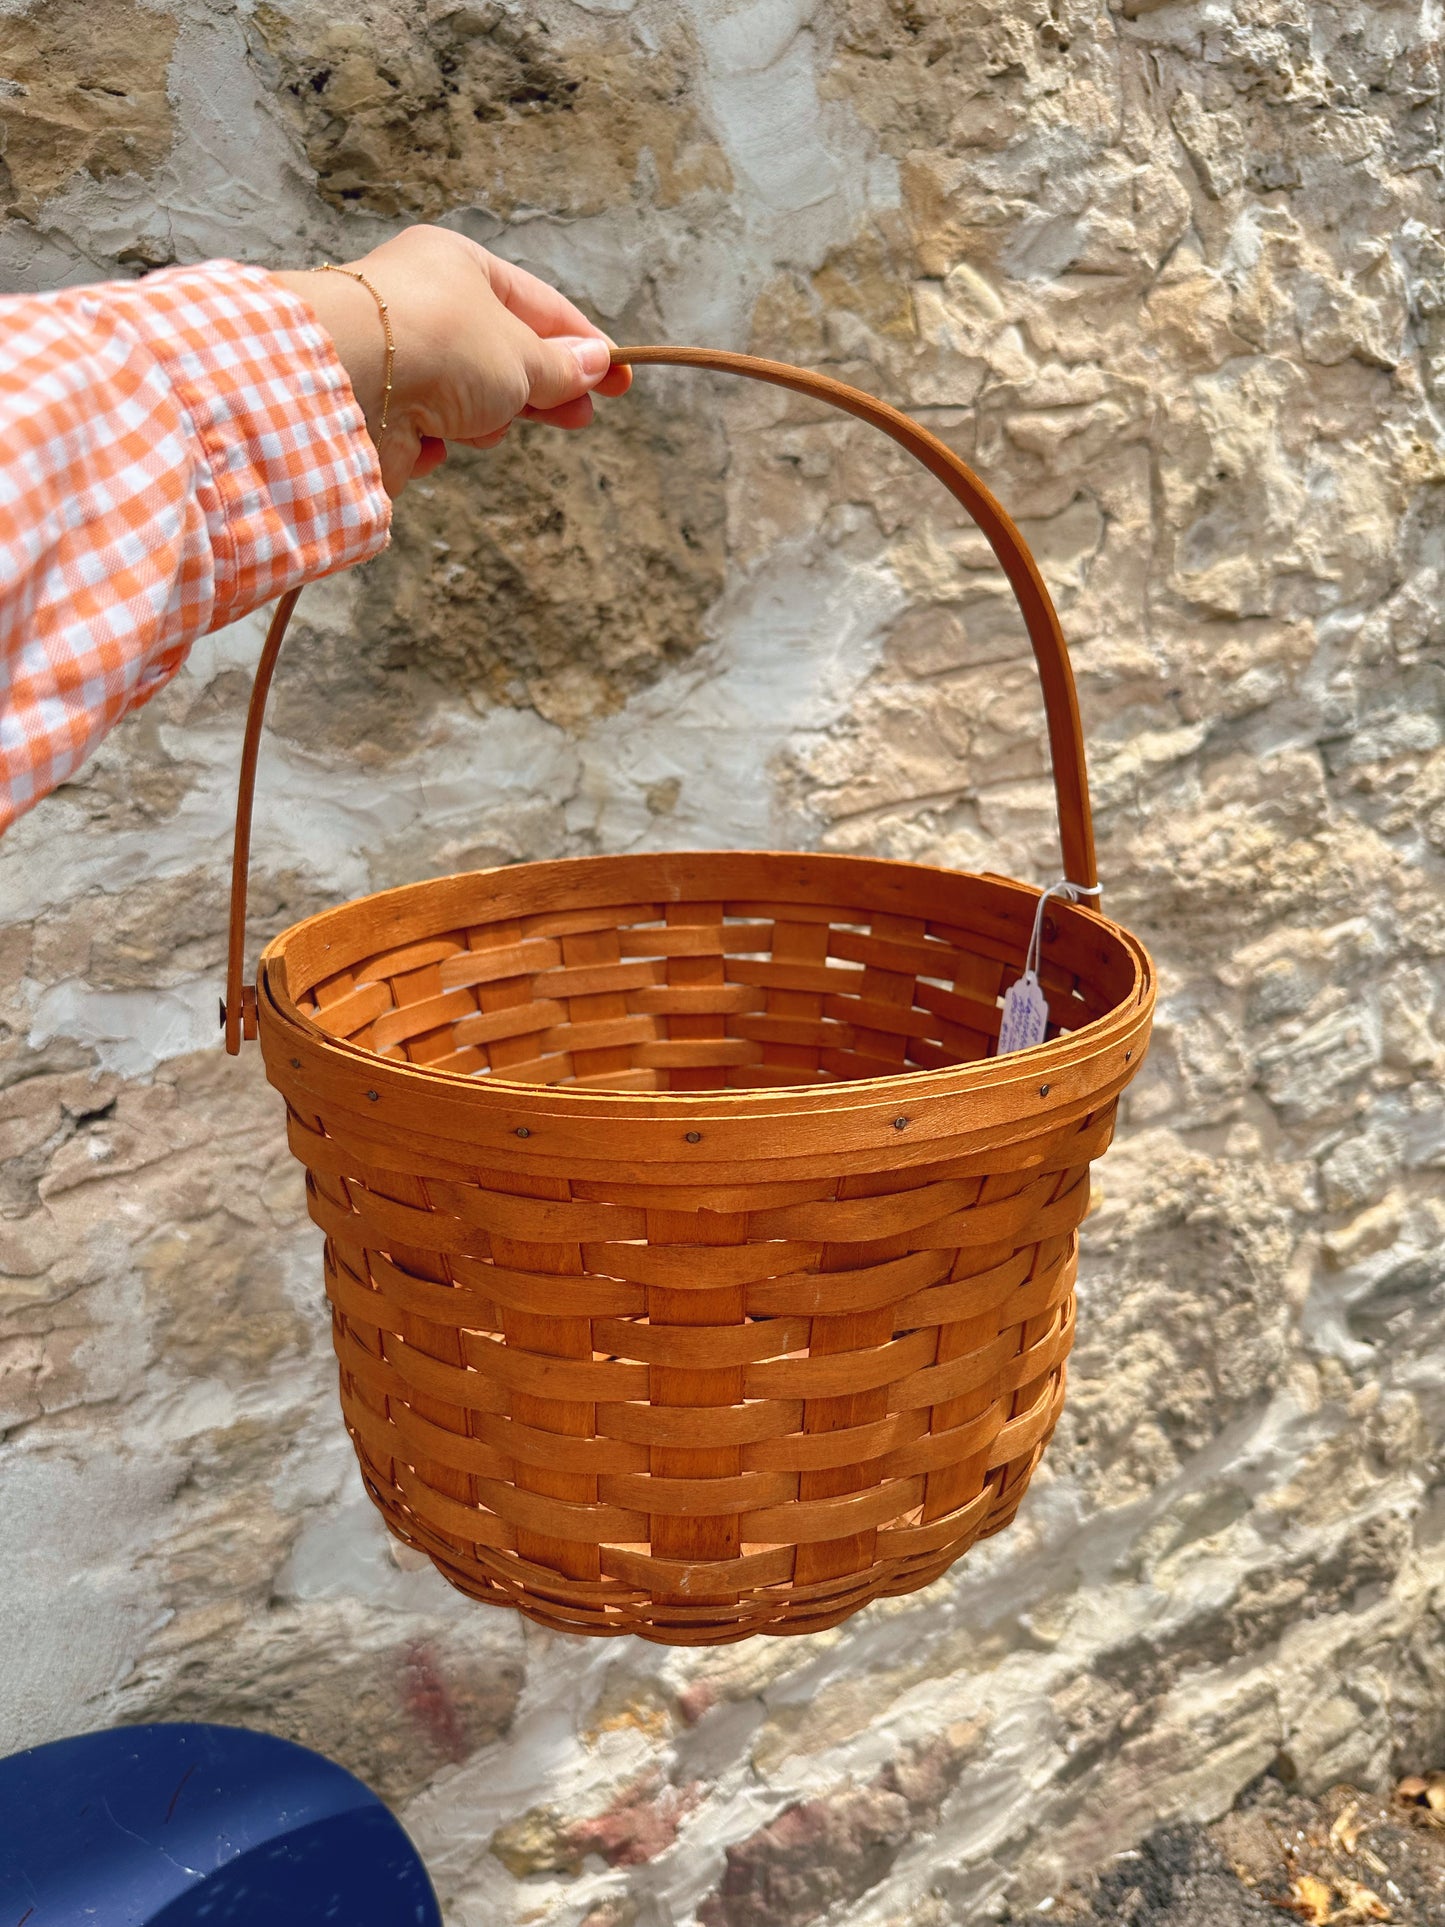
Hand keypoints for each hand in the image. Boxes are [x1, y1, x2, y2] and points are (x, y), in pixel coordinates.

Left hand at [271, 224, 631, 496]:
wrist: (349, 380)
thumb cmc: (443, 345)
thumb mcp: (522, 355)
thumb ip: (559, 366)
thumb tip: (595, 363)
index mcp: (458, 265)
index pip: (536, 304)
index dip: (583, 344)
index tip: (621, 380)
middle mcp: (423, 303)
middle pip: (501, 352)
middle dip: (540, 389)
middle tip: (578, 418)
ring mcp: (397, 356)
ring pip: (464, 397)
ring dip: (484, 417)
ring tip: (486, 424)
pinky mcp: (374, 407)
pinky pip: (424, 430)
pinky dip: (435, 441)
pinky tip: (431, 440)